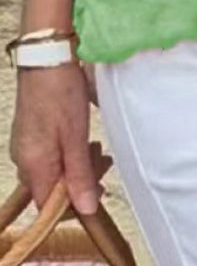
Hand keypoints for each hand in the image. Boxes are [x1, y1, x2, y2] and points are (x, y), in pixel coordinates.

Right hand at [9, 62, 111, 213]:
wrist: (46, 56)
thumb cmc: (61, 94)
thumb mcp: (76, 136)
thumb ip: (80, 175)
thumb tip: (86, 209)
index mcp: (33, 165)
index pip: (48, 206)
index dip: (73, 206)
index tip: (98, 192)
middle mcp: (23, 160)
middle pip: (51, 188)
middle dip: (79, 182)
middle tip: (104, 164)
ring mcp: (25, 146)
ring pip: (52, 170)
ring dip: (76, 166)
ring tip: (97, 150)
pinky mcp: (30, 133)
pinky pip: (48, 155)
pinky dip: (67, 153)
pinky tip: (82, 141)